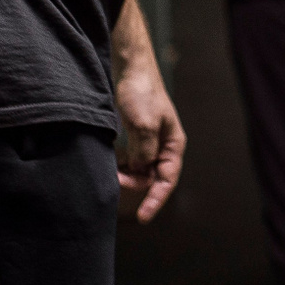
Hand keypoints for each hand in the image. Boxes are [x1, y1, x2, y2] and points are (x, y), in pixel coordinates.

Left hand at [115, 57, 185, 221]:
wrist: (130, 66)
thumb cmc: (142, 92)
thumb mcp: (144, 124)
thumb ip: (144, 152)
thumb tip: (138, 171)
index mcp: (173, 144)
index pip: (167, 180)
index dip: (155, 200)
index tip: (142, 217)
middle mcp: (163, 145)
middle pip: (151, 177)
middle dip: (134, 183)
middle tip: (115, 179)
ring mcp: (148, 140)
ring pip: (138, 169)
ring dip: (125, 173)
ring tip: (111, 169)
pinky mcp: (134, 134)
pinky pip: (129, 158)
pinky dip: (120, 163)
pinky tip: (110, 159)